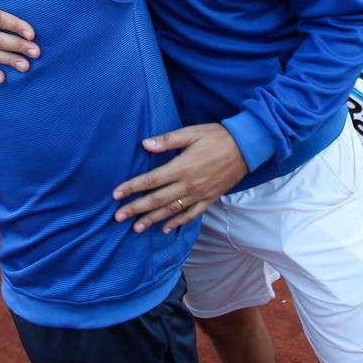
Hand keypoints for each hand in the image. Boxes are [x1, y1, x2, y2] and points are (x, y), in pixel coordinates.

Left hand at [112, 124, 248, 233]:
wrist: (247, 148)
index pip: (151, 180)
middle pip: (157, 200)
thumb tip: (144, 144)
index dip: (132, 188)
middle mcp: (188, 184)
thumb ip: (167, 140)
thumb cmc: (217, 137)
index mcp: (181, 167)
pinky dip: (177, 223)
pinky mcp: (210, 199)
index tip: (116, 194)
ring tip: (136, 228)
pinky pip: (191, 215)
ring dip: (152, 220)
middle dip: (136, 209)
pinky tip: (165, 229)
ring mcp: (200, 194)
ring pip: (171, 211)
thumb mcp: (191, 133)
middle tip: (118, 218)